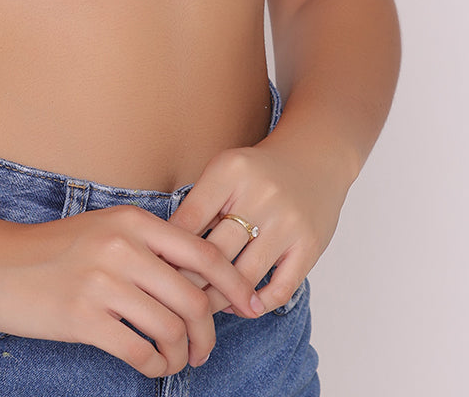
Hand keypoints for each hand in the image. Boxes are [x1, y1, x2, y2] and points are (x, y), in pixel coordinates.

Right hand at [0, 203, 265, 376]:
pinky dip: (156, 366)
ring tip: (177, 360)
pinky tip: (151, 365)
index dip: (234, 285)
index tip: (250, 307)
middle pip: (195, 299)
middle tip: (205, 349)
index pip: (204, 254)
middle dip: (209, 333)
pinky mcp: (83, 318)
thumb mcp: (103, 231)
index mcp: (133, 222)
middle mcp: (123, 247)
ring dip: (182, 355)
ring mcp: (103, 283)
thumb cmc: (51, 251)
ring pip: (172, 330)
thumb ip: (147, 246)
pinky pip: (140, 352)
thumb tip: (200, 280)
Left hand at [166, 138, 348, 313]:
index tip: (156, 270)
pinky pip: (279, 289)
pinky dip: (256, 305)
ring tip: (202, 309)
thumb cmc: (256, 172)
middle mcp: (261, 194)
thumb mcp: (223, 172)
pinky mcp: (310, 245)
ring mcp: (288, 222)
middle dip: (190, 280)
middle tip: (174, 299)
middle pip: (215, 253)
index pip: (190, 219)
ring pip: (243, 277)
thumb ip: (198, 205)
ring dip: (219, 299)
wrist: (312, 159)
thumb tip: (164, 253)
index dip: (169, 249)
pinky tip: (241, 305)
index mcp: (231, 170)